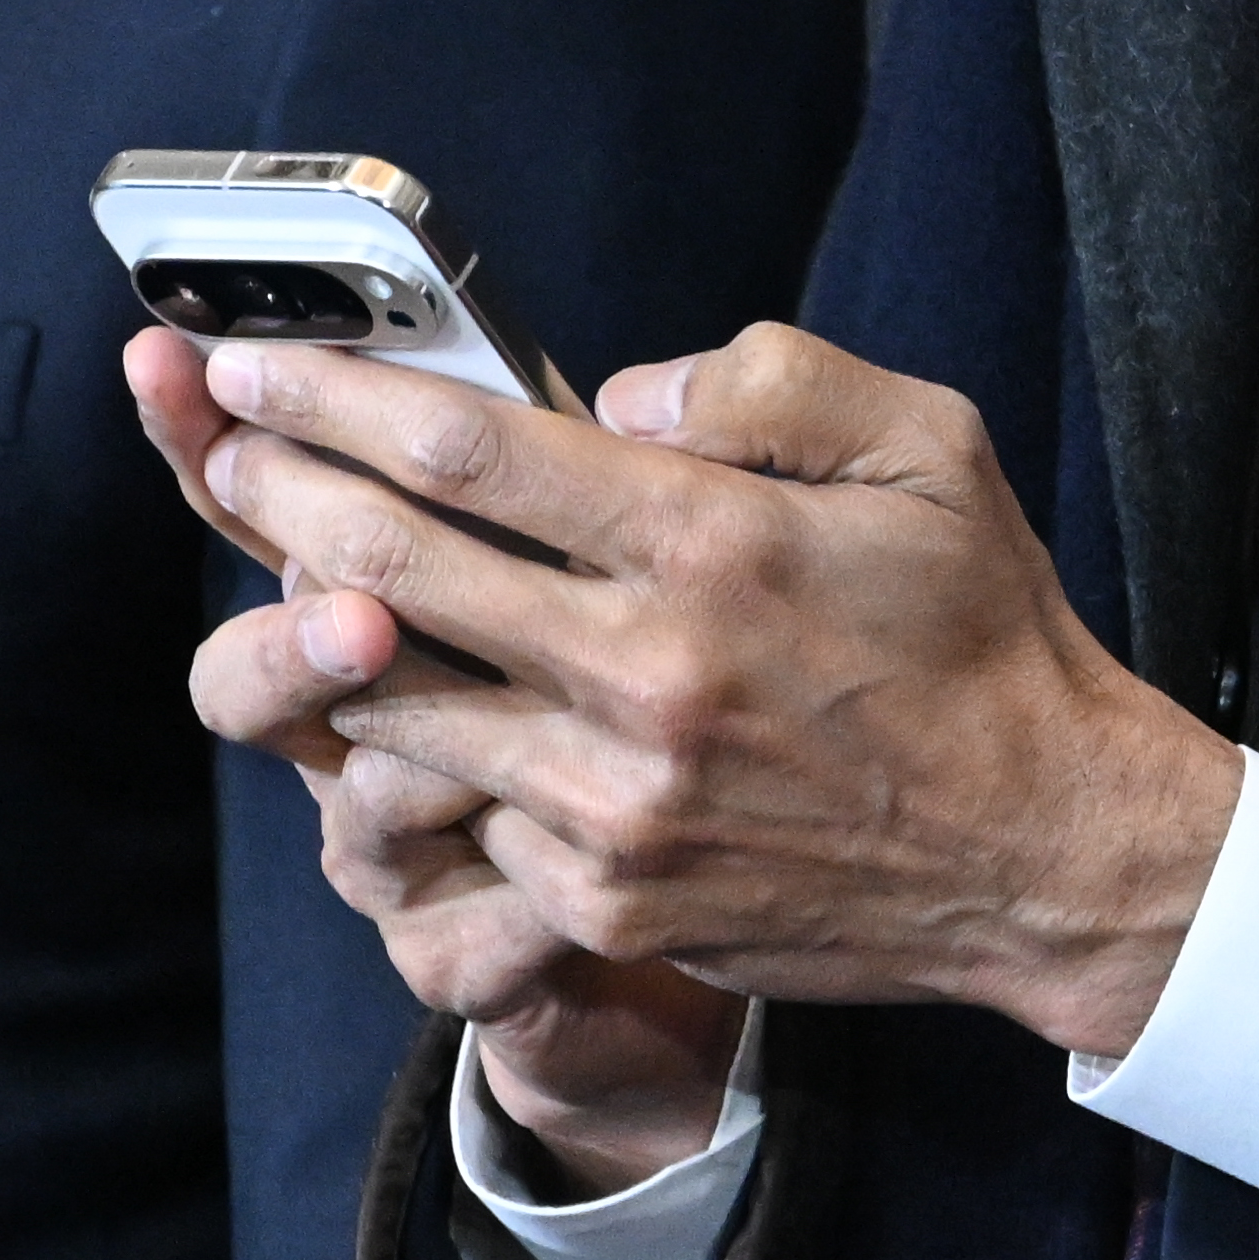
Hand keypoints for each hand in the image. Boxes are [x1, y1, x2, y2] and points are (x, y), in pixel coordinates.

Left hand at [169, 322, 1237, 1062]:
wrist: (1038, 850)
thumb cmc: (981, 631)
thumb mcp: (929, 446)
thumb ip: (774, 382)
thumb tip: (619, 392)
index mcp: (713, 545)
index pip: (469, 453)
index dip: (337, 399)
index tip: (258, 361)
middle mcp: (646, 675)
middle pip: (394, 570)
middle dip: (279, 494)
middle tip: (220, 444)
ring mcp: (615, 804)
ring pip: (401, 706)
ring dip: (323, 635)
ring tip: (286, 571)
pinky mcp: (605, 898)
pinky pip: (469, 814)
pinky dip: (428, 759)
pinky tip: (411, 712)